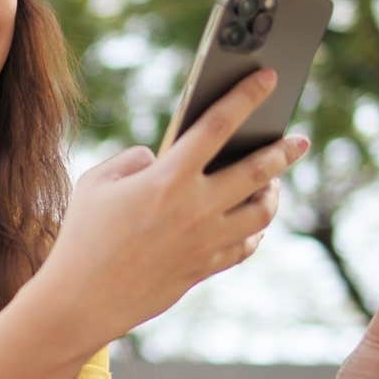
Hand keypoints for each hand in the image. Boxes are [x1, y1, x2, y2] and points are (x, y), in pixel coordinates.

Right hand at [39, 69, 309, 340]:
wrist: (80, 301)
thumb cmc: (82, 236)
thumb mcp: (96, 182)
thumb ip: (134, 159)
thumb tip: (165, 159)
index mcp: (167, 178)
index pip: (218, 124)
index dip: (246, 96)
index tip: (268, 78)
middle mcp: (195, 208)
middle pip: (257, 171)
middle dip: (284, 151)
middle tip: (298, 140)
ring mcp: (205, 242)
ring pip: (261, 212)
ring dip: (273, 193)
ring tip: (274, 182)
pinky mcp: (204, 268)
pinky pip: (245, 245)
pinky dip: (254, 229)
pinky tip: (252, 221)